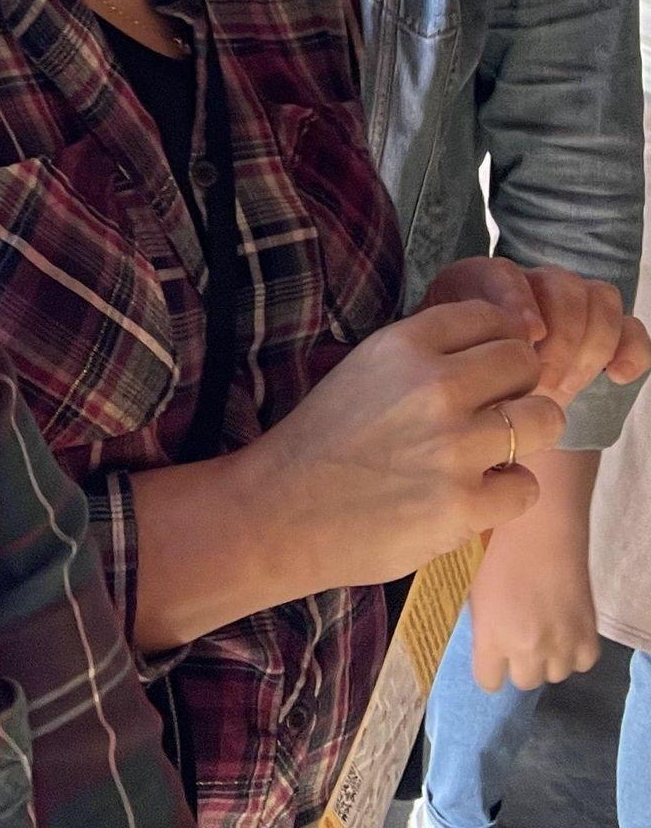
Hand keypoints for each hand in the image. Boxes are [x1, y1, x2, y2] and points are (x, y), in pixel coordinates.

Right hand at [248, 301, 562, 592]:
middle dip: (518, 384)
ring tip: (492, 450)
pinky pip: (527, 485)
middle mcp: (435, 386)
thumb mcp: (362, 369)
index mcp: (401, 345)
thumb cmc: (322, 440)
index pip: (488, 316)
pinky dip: (506, 492)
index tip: (487, 364)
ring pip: (545, 419)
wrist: (281, 511)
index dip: (496, 339)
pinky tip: (471, 493)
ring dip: (526, 435)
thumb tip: (495, 348)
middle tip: (495, 409)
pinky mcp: (467, 505)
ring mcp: (455, 448)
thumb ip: (423, 355)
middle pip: (524, 362)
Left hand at [426, 257, 649, 405]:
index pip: (505, 274)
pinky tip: (615, 376)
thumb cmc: (458, 374)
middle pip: (562, 286)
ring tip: (566, 387)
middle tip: (543, 381)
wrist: (479, 391)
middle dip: (561, 337)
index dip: (519, 301)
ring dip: (589, 347)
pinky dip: (632, 350)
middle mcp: (530, 283)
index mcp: (481, 282)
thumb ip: (458, 351)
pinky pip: (631, 329)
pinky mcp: (604, 333)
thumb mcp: (446, 361)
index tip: (529, 337)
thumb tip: (484, 362)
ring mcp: (570, 305)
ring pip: (600, 300)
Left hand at [465, 454, 600, 690]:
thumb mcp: (475, 590)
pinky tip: (564, 624)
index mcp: (493, 637)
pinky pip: (581, 662)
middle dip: (519, 662)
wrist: (541, 530)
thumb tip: (486, 645)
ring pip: (554, 673)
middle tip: (517, 636)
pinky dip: (574, 649)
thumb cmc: (496, 550)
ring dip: (548, 657)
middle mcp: (529, 649)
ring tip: (542, 627)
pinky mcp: (590, 640)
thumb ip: (483, 625)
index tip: (490, 656)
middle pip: (524, 681)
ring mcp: (563, 647)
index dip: (488, 667)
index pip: (488, 681)